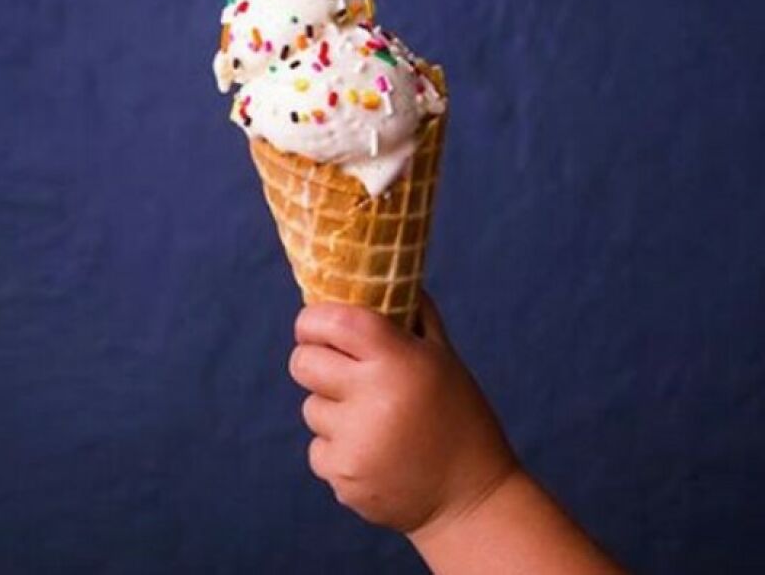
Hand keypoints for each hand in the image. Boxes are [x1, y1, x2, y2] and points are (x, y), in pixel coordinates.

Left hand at [289, 294, 516, 533]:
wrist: (471, 499)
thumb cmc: (459, 418)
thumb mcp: (445, 361)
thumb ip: (415, 317)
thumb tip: (389, 275)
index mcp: (400, 360)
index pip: (333, 322)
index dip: (313, 319)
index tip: (314, 324)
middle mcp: (374, 398)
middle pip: (303, 362)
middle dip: (313, 360)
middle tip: (335, 369)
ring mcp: (356, 441)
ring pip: (311, 407)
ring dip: (331, 410)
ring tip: (374, 422)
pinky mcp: (344, 476)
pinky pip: (317, 449)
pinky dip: (337, 449)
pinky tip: (374, 454)